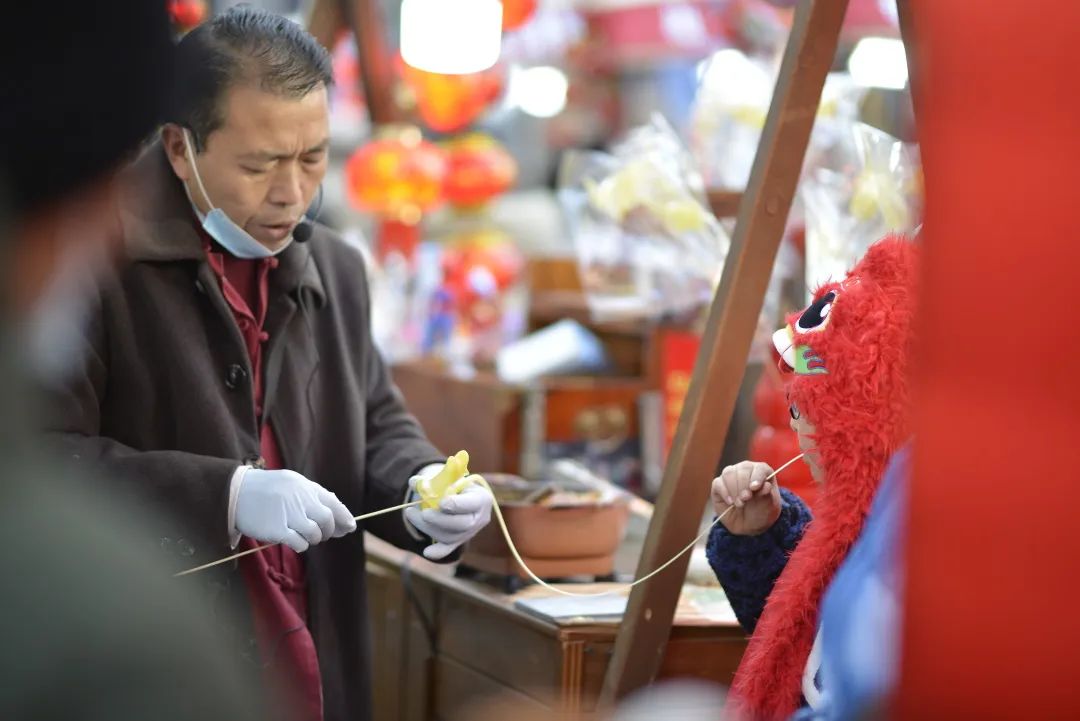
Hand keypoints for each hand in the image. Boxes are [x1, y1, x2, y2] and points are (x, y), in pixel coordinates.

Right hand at [235, 469, 356, 551]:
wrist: (235, 492)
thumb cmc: (264, 489)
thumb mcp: (290, 482)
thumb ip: (311, 494)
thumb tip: (334, 509)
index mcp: (305, 486)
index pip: (332, 502)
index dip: (344, 516)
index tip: (350, 527)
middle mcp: (300, 499)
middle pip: (327, 520)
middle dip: (329, 531)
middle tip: (323, 535)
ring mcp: (289, 515)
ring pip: (315, 534)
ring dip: (314, 539)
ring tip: (304, 536)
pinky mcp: (277, 530)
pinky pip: (300, 543)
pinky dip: (301, 545)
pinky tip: (294, 541)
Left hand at [405, 473, 492, 559]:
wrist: (458, 495)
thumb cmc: (454, 484)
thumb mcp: (447, 477)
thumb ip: (431, 479)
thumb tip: (413, 483)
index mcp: (482, 498)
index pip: (472, 504)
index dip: (457, 505)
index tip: (442, 502)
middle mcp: (479, 518)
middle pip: (462, 524)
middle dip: (440, 519)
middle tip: (424, 513)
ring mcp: (469, 532)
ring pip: (450, 536)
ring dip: (428, 527)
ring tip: (411, 513)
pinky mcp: (458, 541)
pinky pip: (448, 548)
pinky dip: (438, 551)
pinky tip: (427, 552)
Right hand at [711, 461, 780, 535]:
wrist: (747, 525)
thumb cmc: (761, 513)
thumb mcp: (768, 508)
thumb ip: (767, 497)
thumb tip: (766, 486)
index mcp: (762, 473)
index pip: (760, 468)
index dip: (757, 476)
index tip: (755, 488)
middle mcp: (746, 470)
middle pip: (743, 469)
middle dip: (744, 485)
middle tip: (746, 499)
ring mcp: (731, 476)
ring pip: (729, 473)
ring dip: (734, 489)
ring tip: (740, 504)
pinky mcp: (719, 485)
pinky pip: (718, 483)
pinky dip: (724, 493)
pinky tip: (730, 502)